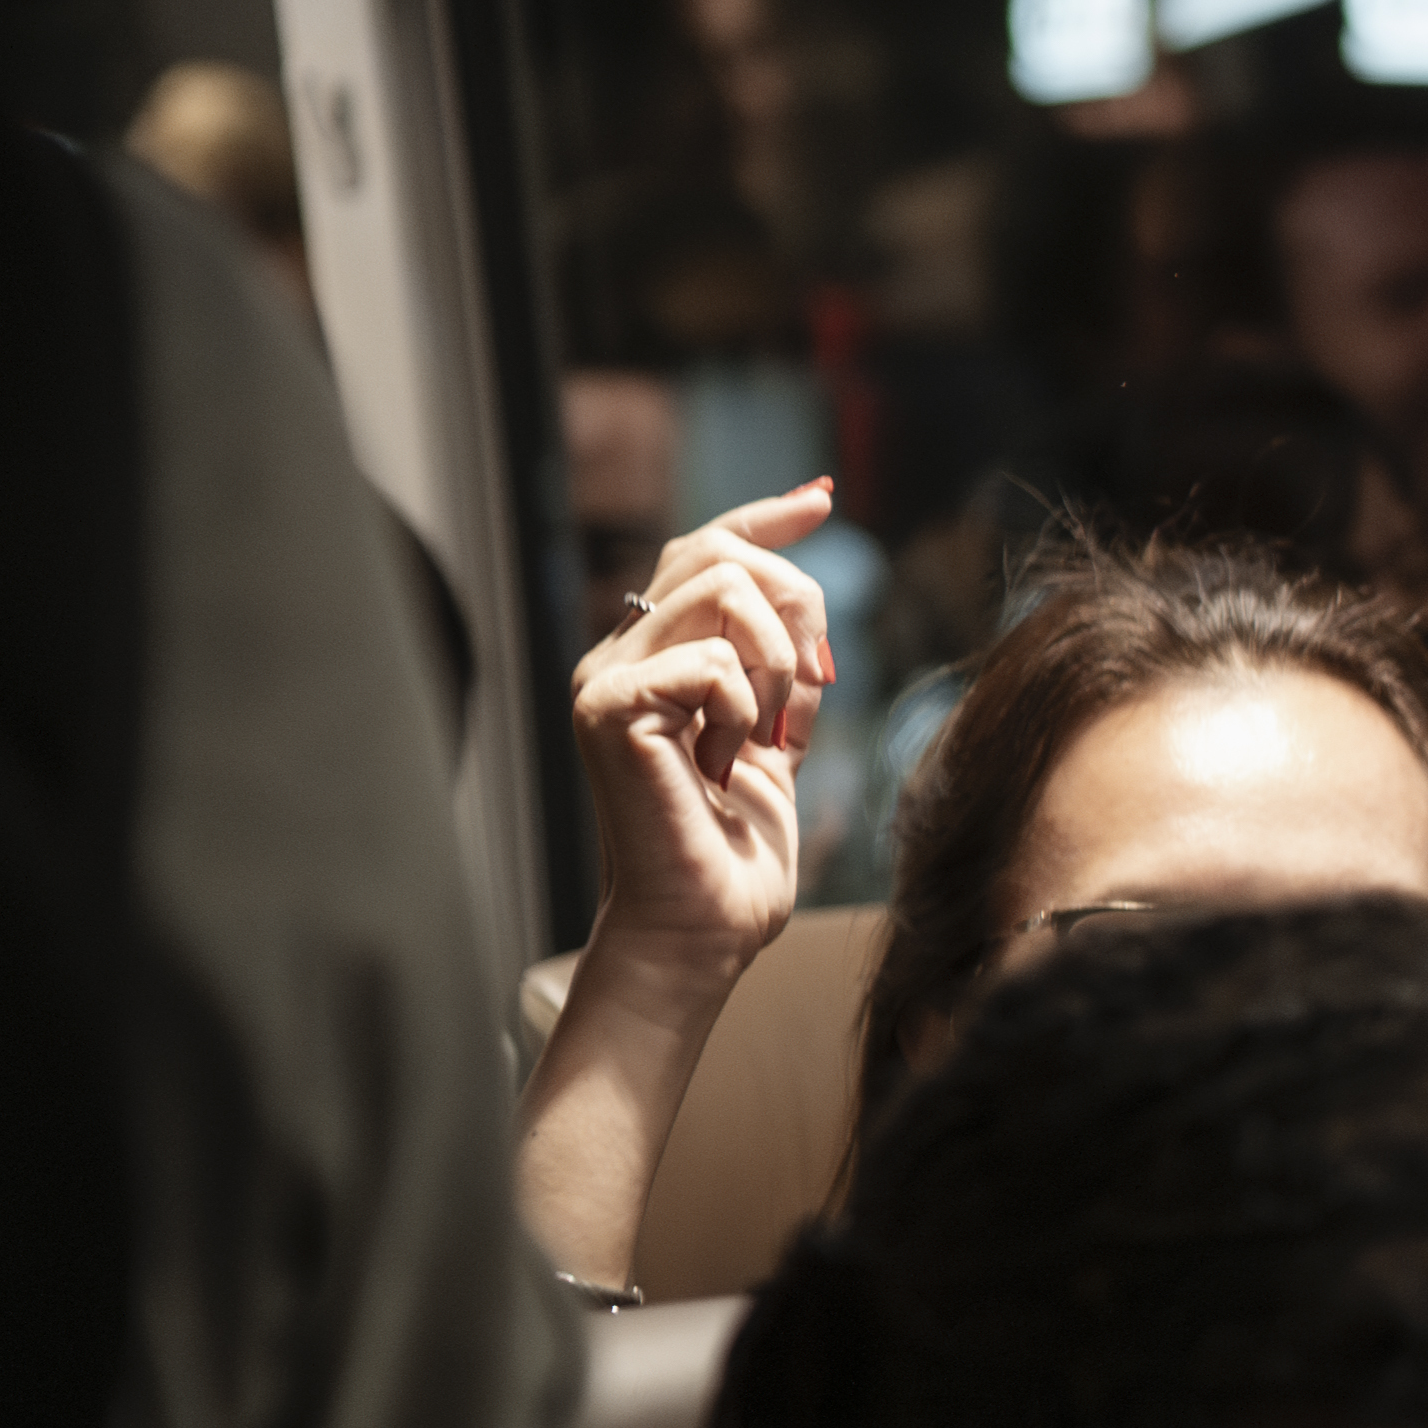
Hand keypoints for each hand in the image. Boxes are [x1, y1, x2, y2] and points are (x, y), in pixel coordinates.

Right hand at [570, 480, 836, 982]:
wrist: (705, 928)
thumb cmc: (738, 852)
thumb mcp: (779, 739)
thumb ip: (787, 669)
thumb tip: (805, 586)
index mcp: (654, 658)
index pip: (703, 550)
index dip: (765, 517)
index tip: (822, 499)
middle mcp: (618, 657)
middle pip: (720, 554)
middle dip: (796, 605)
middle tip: (811, 689)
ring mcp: (604, 679)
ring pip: (724, 591)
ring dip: (778, 664)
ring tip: (764, 736)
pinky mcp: (608, 709)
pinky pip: (711, 660)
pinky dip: (746, 711)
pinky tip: (725, 765)